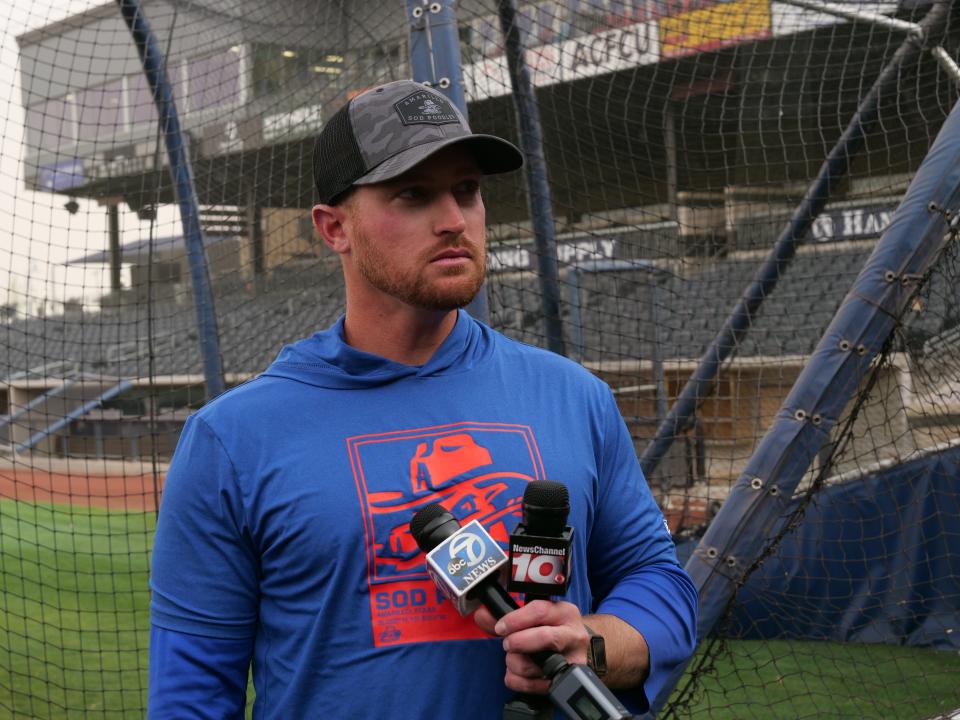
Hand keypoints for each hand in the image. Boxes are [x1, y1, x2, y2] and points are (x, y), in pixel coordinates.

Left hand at [474, 600, 590, 693]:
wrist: (572, 649)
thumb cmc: (550, 629)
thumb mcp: (535, 617)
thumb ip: (506, 616)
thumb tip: (482, 615)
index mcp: (565, 613)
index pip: (540, 611)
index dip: (515, 620)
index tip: (500, 627)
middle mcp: (573, 636)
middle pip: (545, 638)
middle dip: (518, 642)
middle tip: (507, 644)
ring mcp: (572, 661)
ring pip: (535, 665)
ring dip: (514, 662)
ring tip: (513, 657)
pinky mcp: (565, 682)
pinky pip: (534, 687)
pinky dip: (517, 681)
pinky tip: (515, 673)